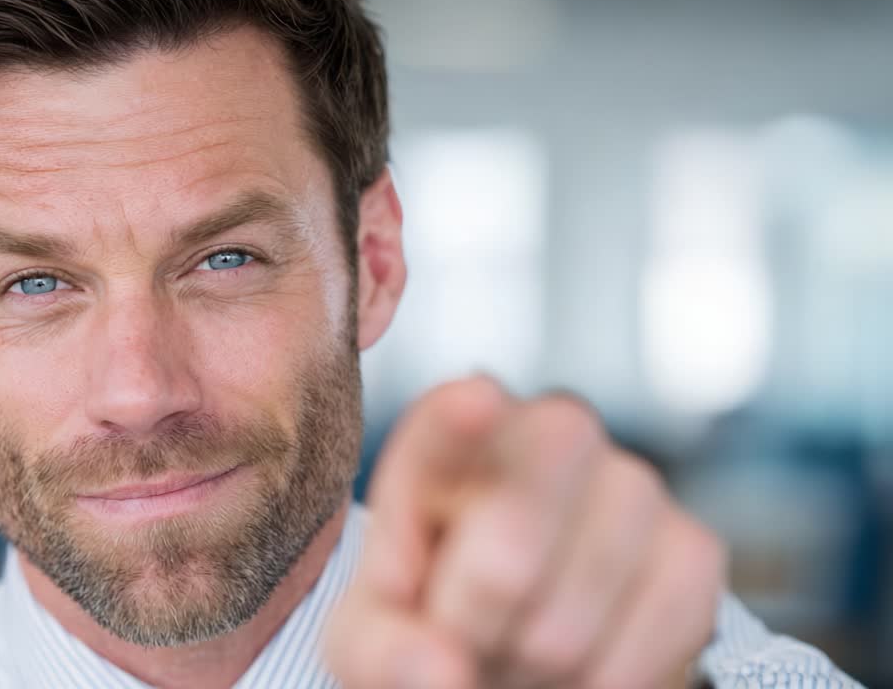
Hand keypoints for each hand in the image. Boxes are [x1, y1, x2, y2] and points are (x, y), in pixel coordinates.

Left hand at [323, 376, 725, 687]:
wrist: (511, 658)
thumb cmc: (433, 630)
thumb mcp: (376, 640)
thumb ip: (383, 649)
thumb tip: (440, 667)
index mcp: (448, 438)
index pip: (449, 415)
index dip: (463, 416)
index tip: (473, 407)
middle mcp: (547, 432)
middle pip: (515, 524)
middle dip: (477, 618)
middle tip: (465, 645)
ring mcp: (629, 482)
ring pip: (572, 609)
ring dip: (536, 666)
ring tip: (514, 661)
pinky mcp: (692, 547)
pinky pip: (658, 629)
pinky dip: (610, 680)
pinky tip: (578, 677)